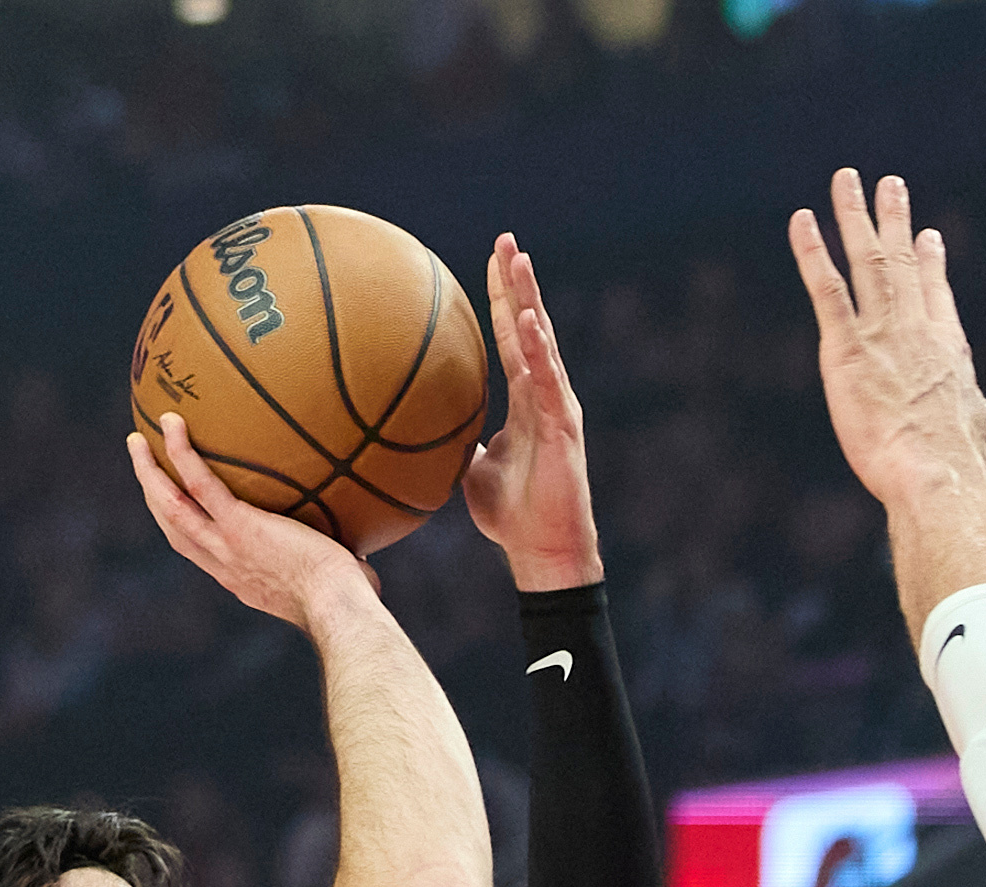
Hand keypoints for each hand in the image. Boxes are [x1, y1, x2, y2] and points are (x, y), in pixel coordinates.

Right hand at [129, 414, 372, 630]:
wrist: (339, 609)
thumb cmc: (350, 601)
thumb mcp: (339, 580)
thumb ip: (341, 563)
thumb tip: (369, 550)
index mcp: (240, 578)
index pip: (202, 550)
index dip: (184, 528)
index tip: (177, 506)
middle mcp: (224, 564)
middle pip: (172, 527)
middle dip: (152, 495)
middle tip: (142, 464)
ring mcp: (226, 545)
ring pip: (171, 506)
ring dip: (149, 472)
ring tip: (138, 438)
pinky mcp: (239, 526)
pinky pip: (201, 483)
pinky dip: (182, 453)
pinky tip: (174, 423)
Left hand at [462, 234, 600, 592]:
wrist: (541, 549)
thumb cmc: (509, 514)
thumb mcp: (471, 467)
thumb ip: (457, 438)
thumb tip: (421, 425)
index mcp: (524, 398)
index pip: (512, 336)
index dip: (502, 299)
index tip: (491, 260)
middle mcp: (544, 393)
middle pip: (531, 325)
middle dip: (518, 282)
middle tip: (506, 240)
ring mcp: (557, 406)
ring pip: (544, 342)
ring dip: (531, 299)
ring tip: (519, 261)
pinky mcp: (564, 426)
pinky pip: (549, 380)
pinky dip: (541, 349)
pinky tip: (531, 320)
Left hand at [786, 168, 985, 510]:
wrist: (934, 471)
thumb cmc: (955, 461)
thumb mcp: (974, 427)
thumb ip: (970, 408)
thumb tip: (979, 413)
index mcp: (946, 347)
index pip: (936, 292)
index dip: (930, 262)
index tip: (926, 236)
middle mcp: (915, 328)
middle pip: (903, 262)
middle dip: (894, 219)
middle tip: (890, 185)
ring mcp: (881, 333)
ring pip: (868, 260)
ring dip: (854, 216)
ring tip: (847, 180)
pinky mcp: (846, 349)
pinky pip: (827, 290)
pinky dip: (813, 252)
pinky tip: (802, 221)